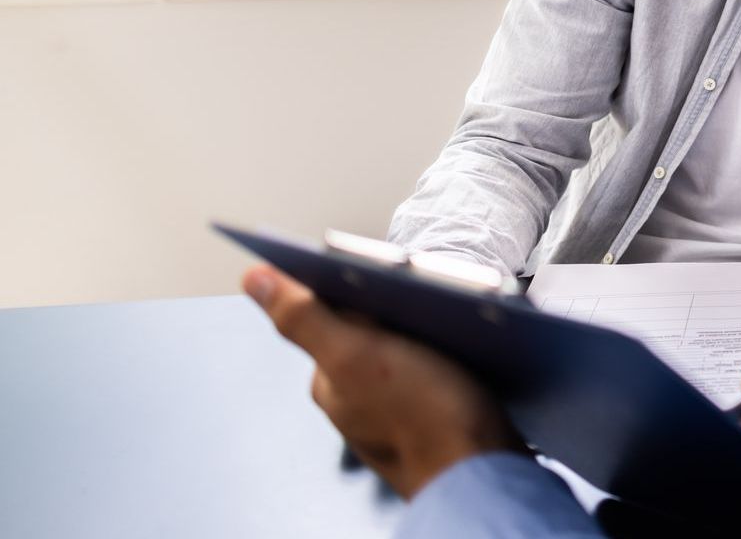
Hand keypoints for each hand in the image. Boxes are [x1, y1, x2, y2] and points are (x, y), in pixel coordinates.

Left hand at [242, 265, 523, 498]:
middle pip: (373, 328)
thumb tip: (254, 279)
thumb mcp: (356, 355)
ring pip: (407, 348)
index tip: (394, 272)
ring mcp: (396, 410)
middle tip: (433, 295)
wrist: (481, 472)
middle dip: (400, 305)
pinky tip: (468, 352)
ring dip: (429, 328)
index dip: (362, 282)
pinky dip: (449, 354)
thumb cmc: (423, 418)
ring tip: (455, 320)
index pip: (334, 311)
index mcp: (331, 380)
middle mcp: (356, 398)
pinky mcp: (435, 415)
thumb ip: (304, 317)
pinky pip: (435, 369)